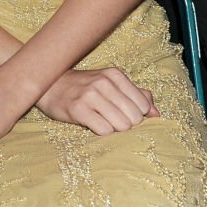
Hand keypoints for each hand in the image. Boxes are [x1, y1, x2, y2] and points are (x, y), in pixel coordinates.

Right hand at [36, 67, 159, 134]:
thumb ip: (137, 95)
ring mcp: (90, 95)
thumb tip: (156, 114)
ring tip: (101, 120)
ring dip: (113, 128)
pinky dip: (100, 132)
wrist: (50, 86)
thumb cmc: (85, 87)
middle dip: (125, 123)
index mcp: (114, 74)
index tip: (122, 111)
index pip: (142, 105)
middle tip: (111, 118)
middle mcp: (103, 82)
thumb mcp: (111, 84)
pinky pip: (104, 131)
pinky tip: (91, 123)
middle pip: (133, 118)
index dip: (135, 114)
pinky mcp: (78, 109)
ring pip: (121, 126)